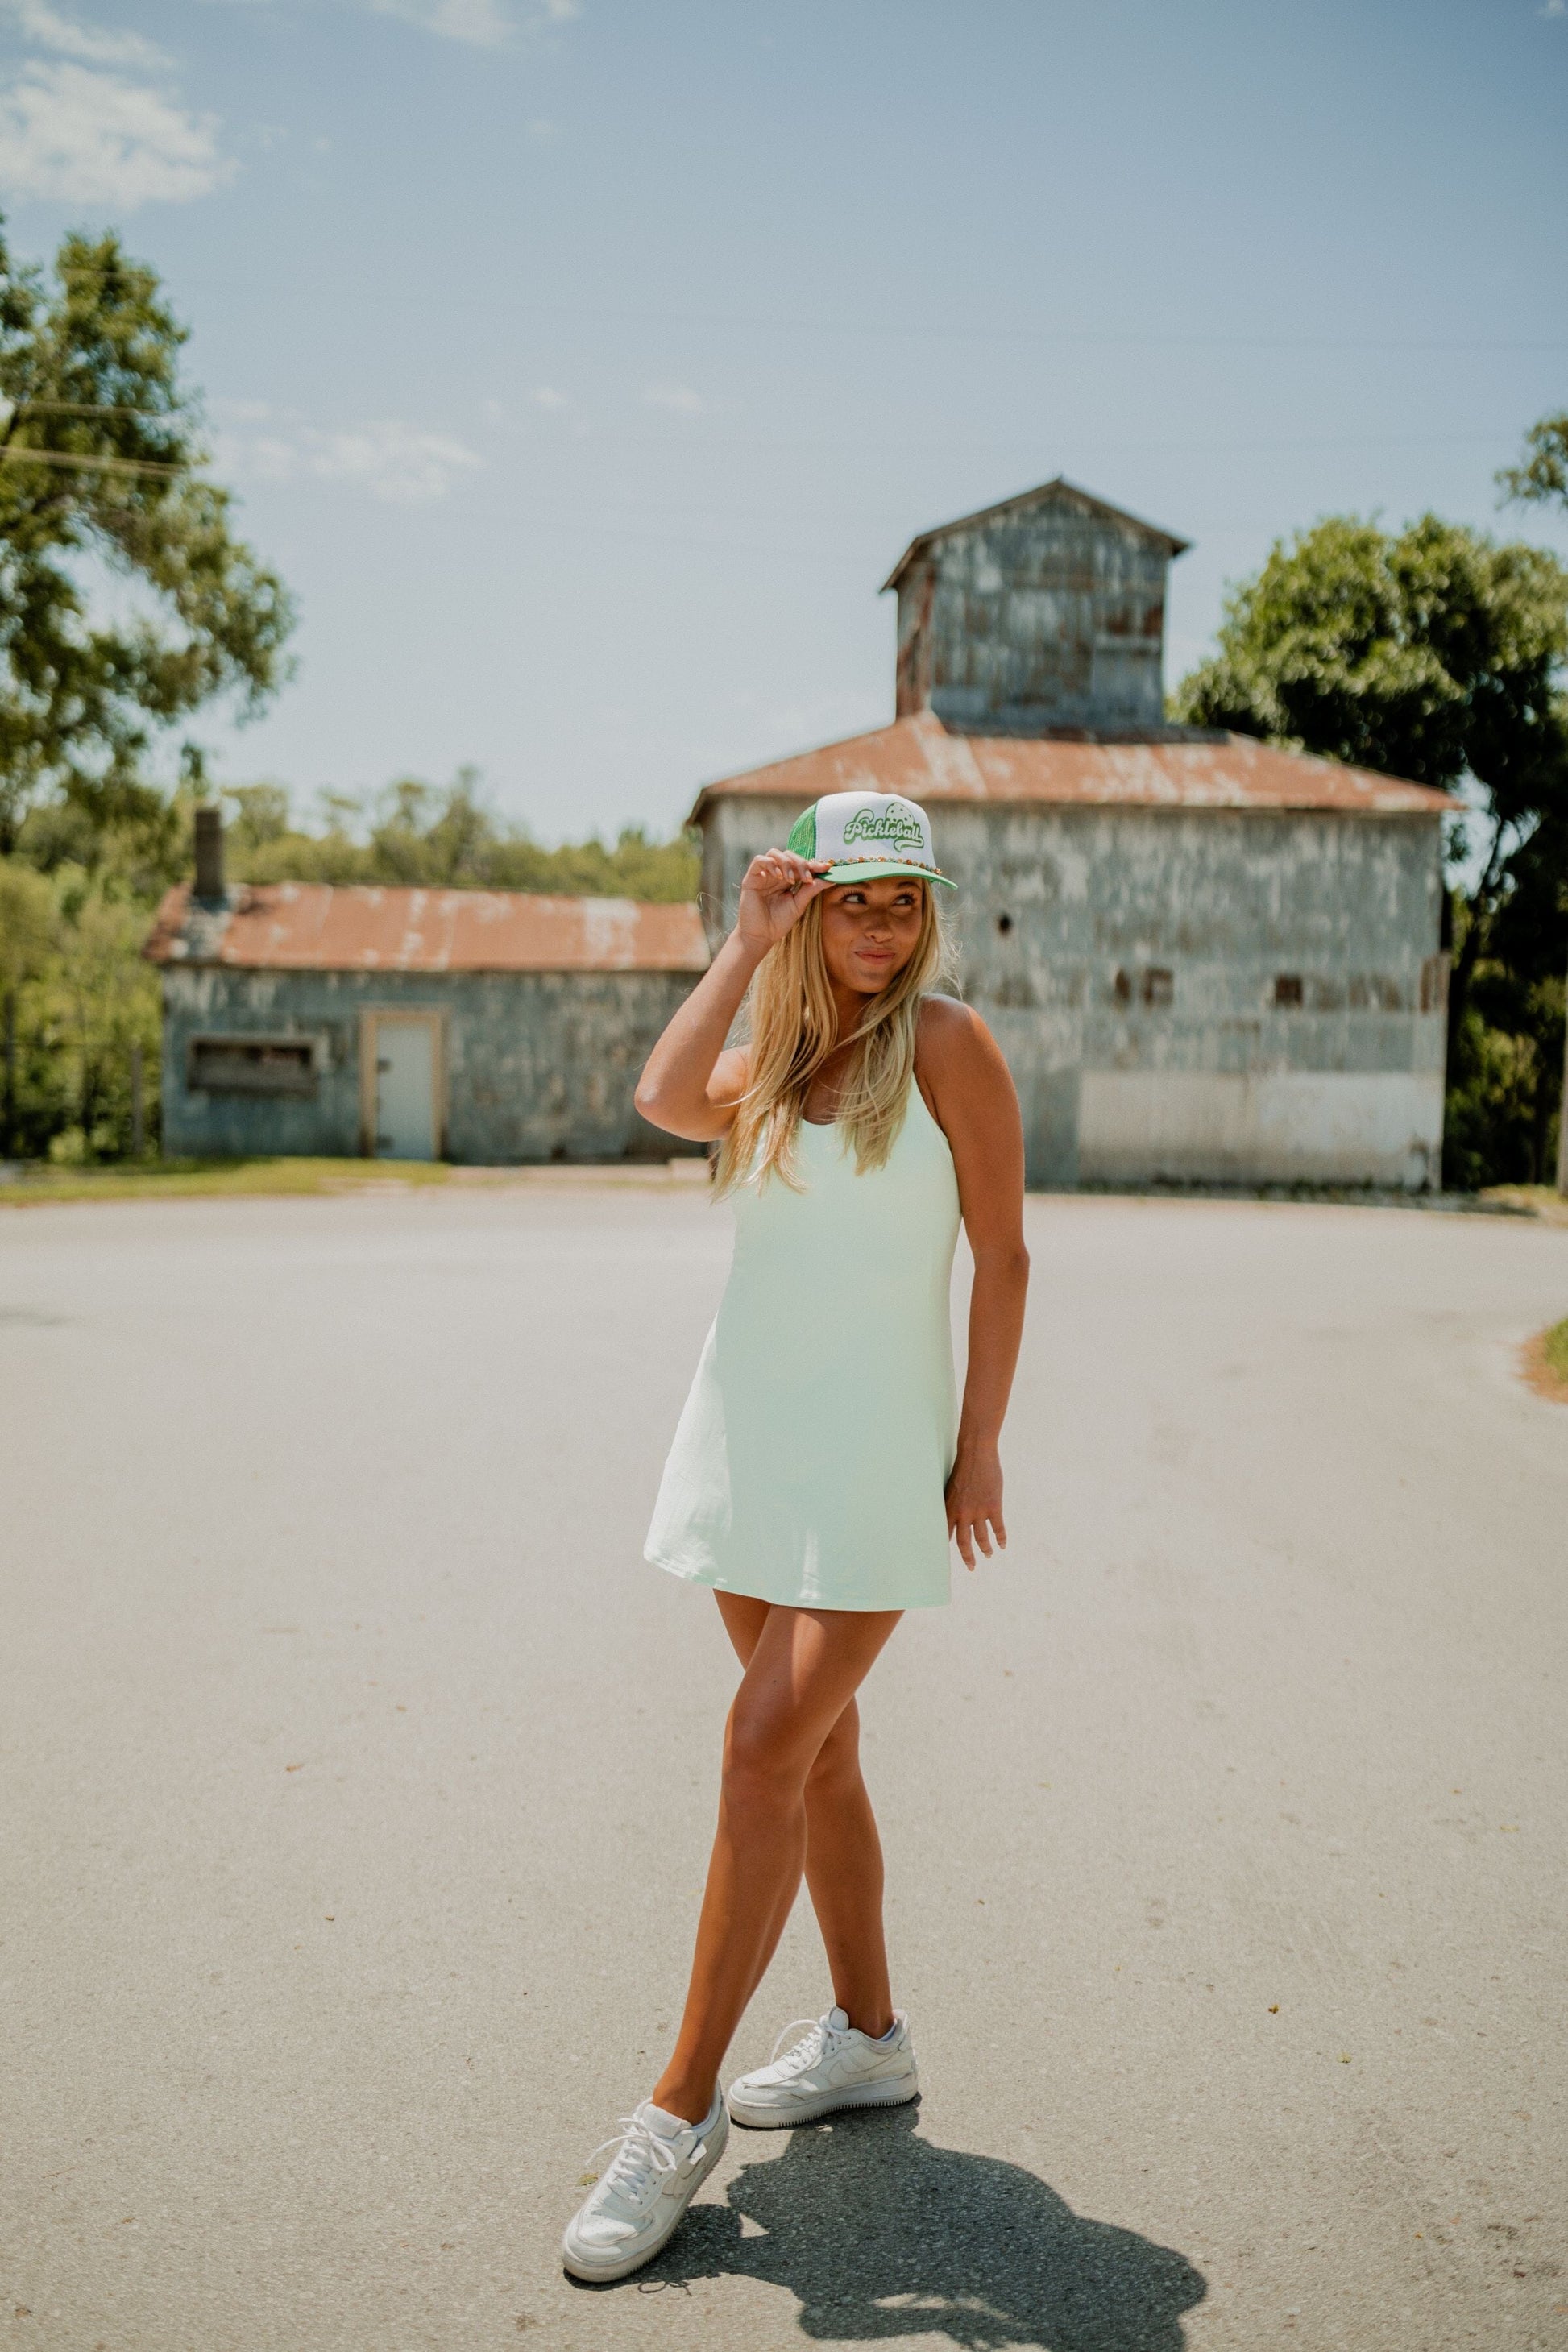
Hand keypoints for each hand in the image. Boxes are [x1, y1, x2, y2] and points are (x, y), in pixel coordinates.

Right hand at [735, 848, 831, 952]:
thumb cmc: (778, 923)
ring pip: (774, 853)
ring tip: (791, 880)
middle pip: (788, 855)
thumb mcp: (799, 905)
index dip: (814, 864)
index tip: (826, 868)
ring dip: (786, 863)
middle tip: (807, 878)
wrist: (760, 936)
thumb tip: (829, 879)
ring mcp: (763, 875)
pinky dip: (771, 864)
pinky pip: (759, 860)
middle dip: (801, 863)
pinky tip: (778, 877)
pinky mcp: (751, 878)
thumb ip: (811, 890)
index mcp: (786, 880)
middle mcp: (775, 875)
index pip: (800, 865)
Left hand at [945, 1442, 1005, 1571]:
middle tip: (971, 1567)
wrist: (976, 1454)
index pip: (945, 1535)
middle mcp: (962, 1513)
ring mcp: (978, 1511)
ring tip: (989, 1555)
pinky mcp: (993, 1506)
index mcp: (949, 1509)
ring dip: (986, 1550)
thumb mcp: (951, 1488)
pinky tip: (1003, 1545)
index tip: (947, 1562)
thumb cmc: (962, 1468)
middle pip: (963, 1543)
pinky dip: (1001, 1539)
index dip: (946, 1550)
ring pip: (981, 1539)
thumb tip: (952, 1517)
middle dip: (968, 1558)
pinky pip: (998, 1529)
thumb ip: (952, 1505)